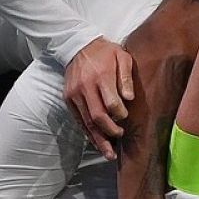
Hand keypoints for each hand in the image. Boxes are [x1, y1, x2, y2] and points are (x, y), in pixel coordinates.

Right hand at [64, 37, 133, 160]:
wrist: (78, 45)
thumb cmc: (105, 52)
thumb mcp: (122, 56)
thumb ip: (126, 77)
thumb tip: (130, 99)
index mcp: (100, 76)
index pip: (111, 103)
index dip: (120, 114)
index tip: (126, 118)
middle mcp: (85, 87)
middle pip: (97, 116)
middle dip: (110, 131)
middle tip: (120, 137)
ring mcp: (74, 94)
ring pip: (86, 122)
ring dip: (98, 139)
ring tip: (109, 153)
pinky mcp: (68, 98)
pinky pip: (78, 120)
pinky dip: (87, 133)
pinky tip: (96, 142)